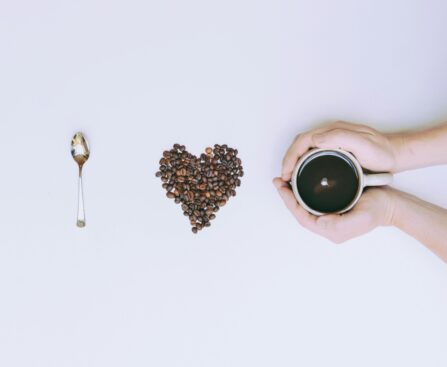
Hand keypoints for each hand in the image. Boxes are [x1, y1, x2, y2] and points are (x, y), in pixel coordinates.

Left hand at [273, 178, 394, 243]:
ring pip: (304, 206)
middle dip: (286, 197)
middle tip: (278, 182)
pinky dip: (302, 191)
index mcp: (330, 230)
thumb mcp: (361, 218)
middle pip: (299, 211)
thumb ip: (340, 224)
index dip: (289, 202)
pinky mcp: (333, 207)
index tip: (281, 188)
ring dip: (292, 194)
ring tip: (284, 181)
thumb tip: (321, 222)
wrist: (391, 204)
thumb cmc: (377, 210)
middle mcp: (327, 225)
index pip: (301, 216)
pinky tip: (299, 182)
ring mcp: (329, 216)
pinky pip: (312, 201)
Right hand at [281, 121, 397, 180]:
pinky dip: (301, 163)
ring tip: (289, 177)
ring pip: (303, 149)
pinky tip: (301, 173)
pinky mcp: (334, 149)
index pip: (302, 141)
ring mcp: (331, 141)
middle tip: (283, 177)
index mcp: (332, 131)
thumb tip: (314, 139)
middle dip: (288, 160)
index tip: (286, 172)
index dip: (291, 156)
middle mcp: (329, 134)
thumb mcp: (363, 144)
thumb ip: (340, 138)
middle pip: (299, 144)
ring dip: (293, 161)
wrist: (395, 155)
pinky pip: (311, 154)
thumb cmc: (382, 152)